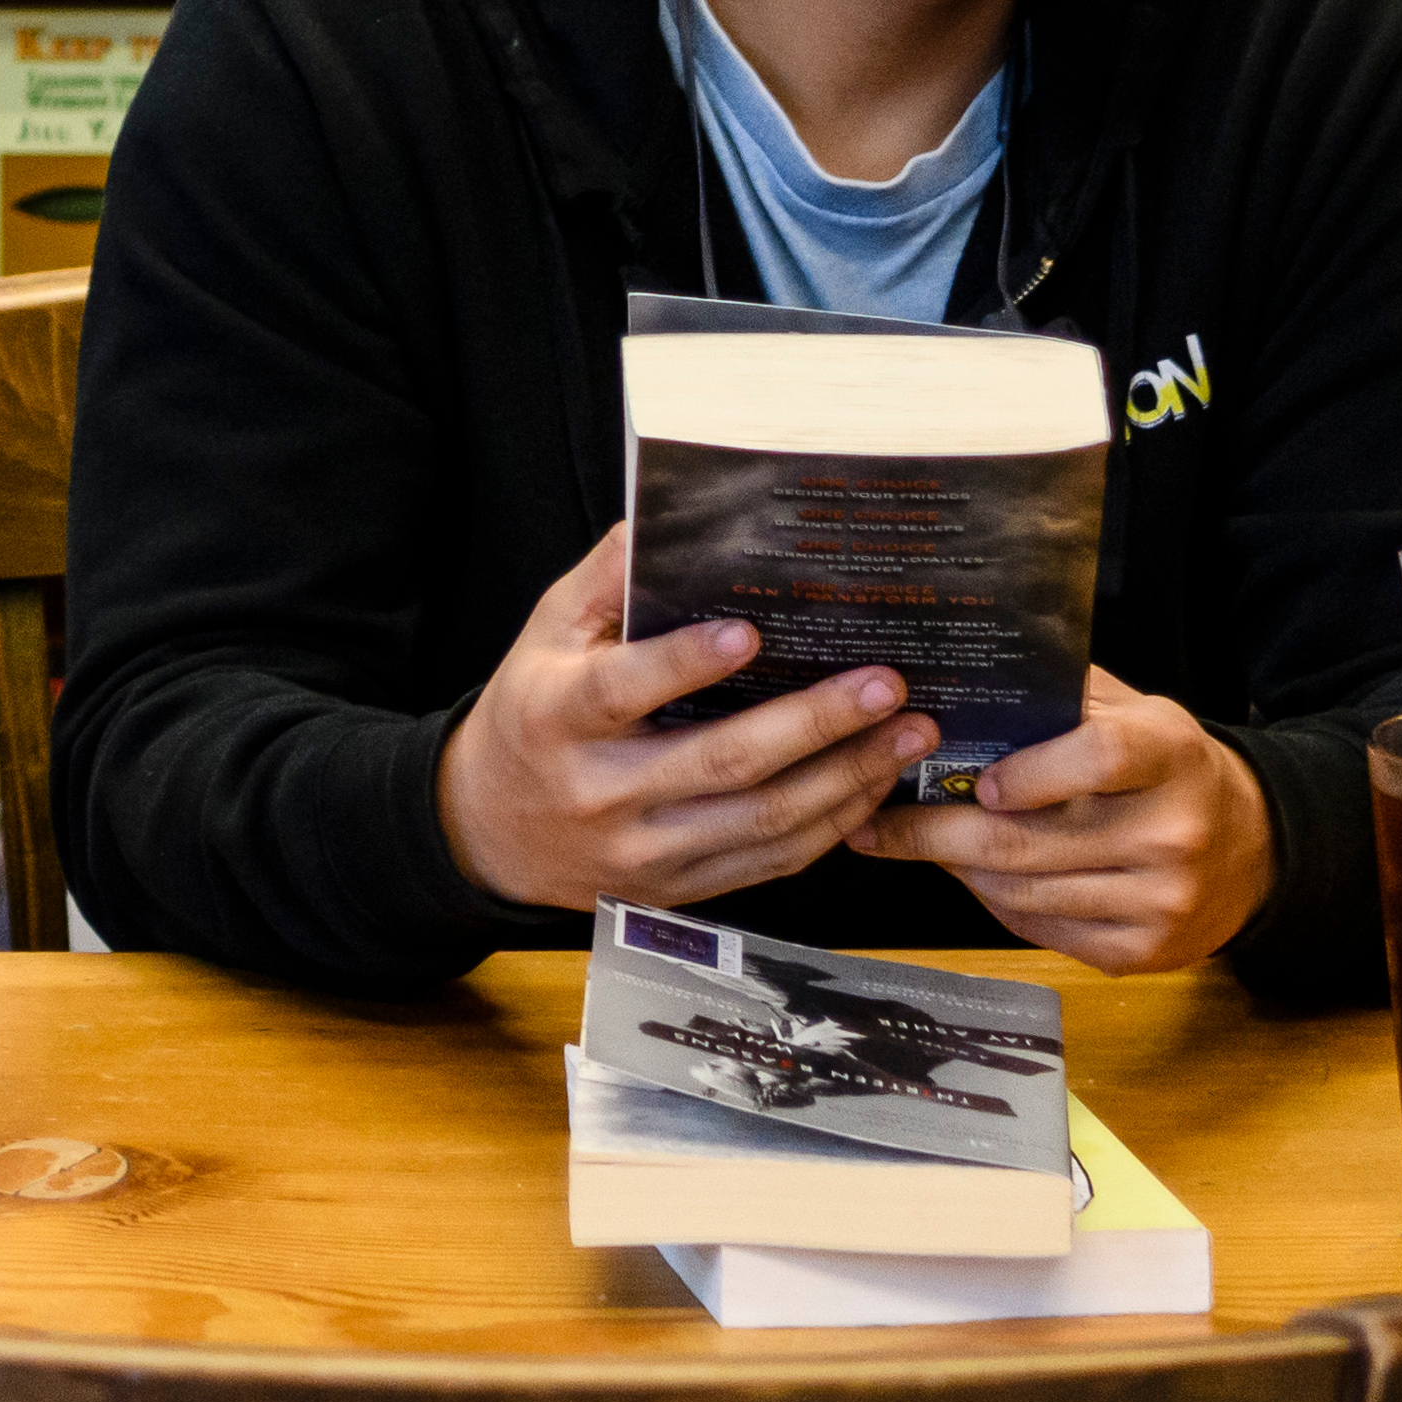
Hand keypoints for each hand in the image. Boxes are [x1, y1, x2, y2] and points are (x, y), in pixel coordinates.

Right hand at [434, 526, 938, 915]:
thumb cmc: (531, 712)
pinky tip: (874, 783)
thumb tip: (661, 512)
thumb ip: (605, 579)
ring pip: (763, 820)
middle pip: (723, 762)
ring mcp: (645, 852)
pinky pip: (771, 862)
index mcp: (559, 716)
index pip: (624, 689)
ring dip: (848, 777)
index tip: (750, 632)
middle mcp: (602, 792)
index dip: (685, 663)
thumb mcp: (545, 633)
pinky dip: (832, 824)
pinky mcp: (679, 890)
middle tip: (887, 684)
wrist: (491, 832)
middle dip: (816, 722)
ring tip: (910, 732)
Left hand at [908, 672, 1270, 975]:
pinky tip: (972, 875)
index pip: (1100, 757)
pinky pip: (1040, 929)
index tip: (974, 779)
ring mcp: (1161, 901)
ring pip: (1023, 891)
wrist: (1253, 850)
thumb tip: (963, 686)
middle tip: (874, 821)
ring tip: (914, 842)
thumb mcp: (1136, 713)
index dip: (1030, 772)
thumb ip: (1064, 700)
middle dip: (935, 832)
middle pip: (1032, 842)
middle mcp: (1173, 832)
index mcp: (1172, 755)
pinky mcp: (1142, 952)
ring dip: (956, 868)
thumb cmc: (1170, 768)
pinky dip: (994, 902)